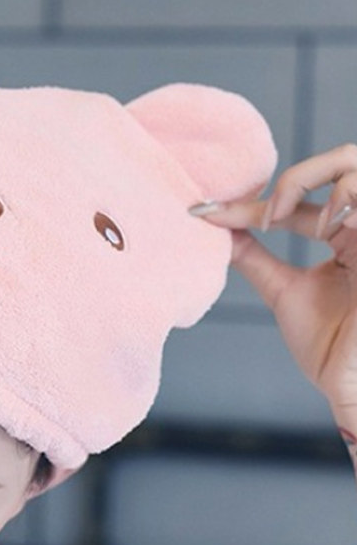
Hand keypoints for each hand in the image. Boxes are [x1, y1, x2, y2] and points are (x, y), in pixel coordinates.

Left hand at [193, 145, 356, 410]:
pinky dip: (347, 198)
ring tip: (292, 221)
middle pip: (344, 159)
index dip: (249, 203)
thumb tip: (217, 229)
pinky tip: (325, 226)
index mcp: (344, 236)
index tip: (203, 212)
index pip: (297, 201)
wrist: (353, 385)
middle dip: (297, 174)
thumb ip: (255, 258)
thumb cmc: (329, 345)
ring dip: (318, 183)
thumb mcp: (283, 291)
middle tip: (264, 214)